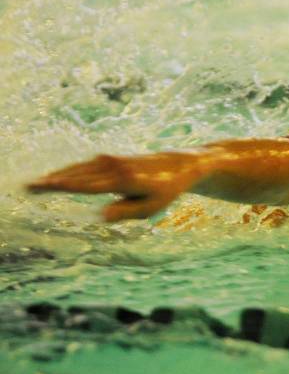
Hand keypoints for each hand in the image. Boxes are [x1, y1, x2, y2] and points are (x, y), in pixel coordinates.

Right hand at [26, 153, 197, 221]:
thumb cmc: (164, 191)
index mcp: (123, 180)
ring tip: (33, 185)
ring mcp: (109, 160)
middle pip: (76, 175)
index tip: (45, 185)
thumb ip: (125, 211)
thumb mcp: (150, 208)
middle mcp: (113, 167)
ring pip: (77, 169)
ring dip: (55, 175)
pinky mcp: (108, 158)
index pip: (88, 185)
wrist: (178, 165)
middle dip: (50, 181)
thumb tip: (101, 216)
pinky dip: (67, 172)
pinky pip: (82, 166)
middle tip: (26, 188)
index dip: (65, 185)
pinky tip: (53, 178)